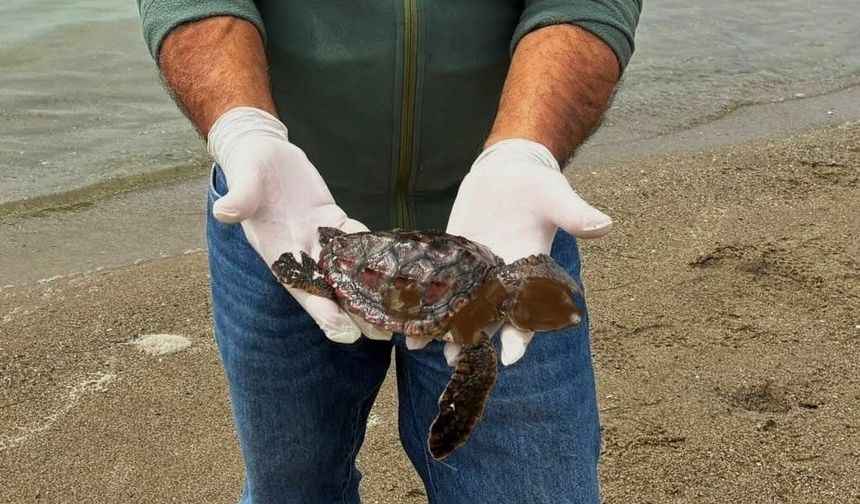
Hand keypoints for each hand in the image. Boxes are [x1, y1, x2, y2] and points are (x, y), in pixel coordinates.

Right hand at [208, 107, 390, 342]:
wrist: (261, 152)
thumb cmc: (248, 168)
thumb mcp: (243, 180)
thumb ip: (239, 199)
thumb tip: (224, 211)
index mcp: (276, 251)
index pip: (302, 289)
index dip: (323, 312)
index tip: (346, 332)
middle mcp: (300, 251)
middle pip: (330, 289)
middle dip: (355, 312)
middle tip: (384, 332)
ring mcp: (318, 237)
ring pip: (346, 269)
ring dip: (369, 289)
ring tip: (395, 308)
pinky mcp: (332, 220)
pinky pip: (355, 239)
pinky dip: (374, 251)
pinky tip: (396, 262)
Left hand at [427, 139, 611, 364]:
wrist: (510, 171)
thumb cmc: (539, 185)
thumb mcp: (557, 197)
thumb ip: (576, 214)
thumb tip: (605, 224)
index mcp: (529, 272)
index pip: (528, 312)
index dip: (521, 335)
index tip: (510, 357)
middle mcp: (501, 278)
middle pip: (488, 318)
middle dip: (471, 339)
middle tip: (453, 359)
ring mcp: (474, 270)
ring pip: (458, 306)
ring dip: (441, 326)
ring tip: (418, 345)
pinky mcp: (452, 256)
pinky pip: (437, 283)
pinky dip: (423, 298)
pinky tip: (401, 312)